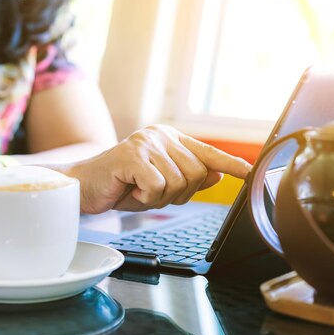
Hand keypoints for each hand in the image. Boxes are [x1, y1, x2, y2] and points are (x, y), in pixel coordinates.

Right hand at [66, 125, 251, 213]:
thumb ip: (187, 178)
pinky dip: (145, 197)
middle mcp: (161, 136)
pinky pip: (158, 187)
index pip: (207, 152)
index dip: (230, 164)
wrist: (83, 185)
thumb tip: (218, 174)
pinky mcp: (132, 155)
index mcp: (170, 139)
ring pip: (178, 183)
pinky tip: (130, 189)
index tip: (249, 172)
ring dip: (158, 198)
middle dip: (177, 194)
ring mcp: (146, 143)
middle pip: (196, 174)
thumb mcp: (159, 184)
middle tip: (150, 192)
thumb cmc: (121, 185)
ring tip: (138, 189)